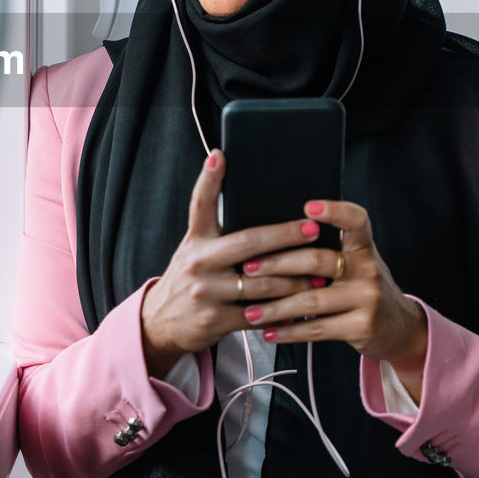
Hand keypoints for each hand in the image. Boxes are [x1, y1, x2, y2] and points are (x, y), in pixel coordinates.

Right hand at [139, 150, 324, 376]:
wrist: (161, 321)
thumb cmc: (188, 278)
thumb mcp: (194, 248)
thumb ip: (217, 230)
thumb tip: (249, 204)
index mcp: (196, 240)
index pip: (200, 203)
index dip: (209, 178)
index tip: (220, 155)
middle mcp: (199, 262)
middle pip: (247, 243)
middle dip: (284, 235)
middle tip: (312, 229)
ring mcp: (207, 292)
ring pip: (262, 283)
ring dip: (295, 280)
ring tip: (318, 275)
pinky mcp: (216, 320)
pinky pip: (258, 315)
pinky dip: (281, 313)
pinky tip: (299, 308)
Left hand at [240, 200, 428, 401]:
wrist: (400, 328)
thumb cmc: (364, 287)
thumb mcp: (357, 262)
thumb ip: (329, 249)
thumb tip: (275, 236)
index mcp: (364, 248)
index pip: (356, 221)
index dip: (335, 211)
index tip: (308, 207)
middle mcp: (368, 269)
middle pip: (318, 260)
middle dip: (278, 264)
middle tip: (249, 268)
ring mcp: (367, 299)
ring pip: (311, 299)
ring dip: (276, 306)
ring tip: (250, 311)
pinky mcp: (361, 327)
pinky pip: (317, 329)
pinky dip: (290, 331)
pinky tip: (270, 331)